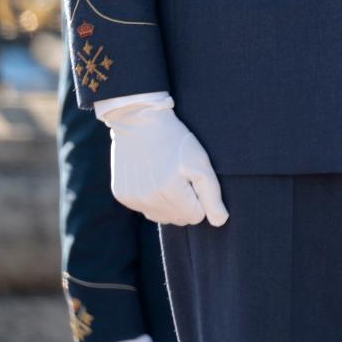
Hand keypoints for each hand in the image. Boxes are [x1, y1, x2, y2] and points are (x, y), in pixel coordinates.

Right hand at [102, 98, 228, 226]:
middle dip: (186, 203)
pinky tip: (153, 177)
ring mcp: (133, 199)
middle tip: (182, 175)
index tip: (195, 178)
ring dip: (169, 203)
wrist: (139, 120)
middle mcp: (148, 200)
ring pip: (162, 217)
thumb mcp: (200, 160)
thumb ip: (211, 194)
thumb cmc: (175, 139)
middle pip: (179, 219)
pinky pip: (145, 209)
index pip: (196, 217)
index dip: (201, 199)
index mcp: (170, 191)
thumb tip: (220, 221)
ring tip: (168, 176)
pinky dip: (153, 198)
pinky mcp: (122, 196)